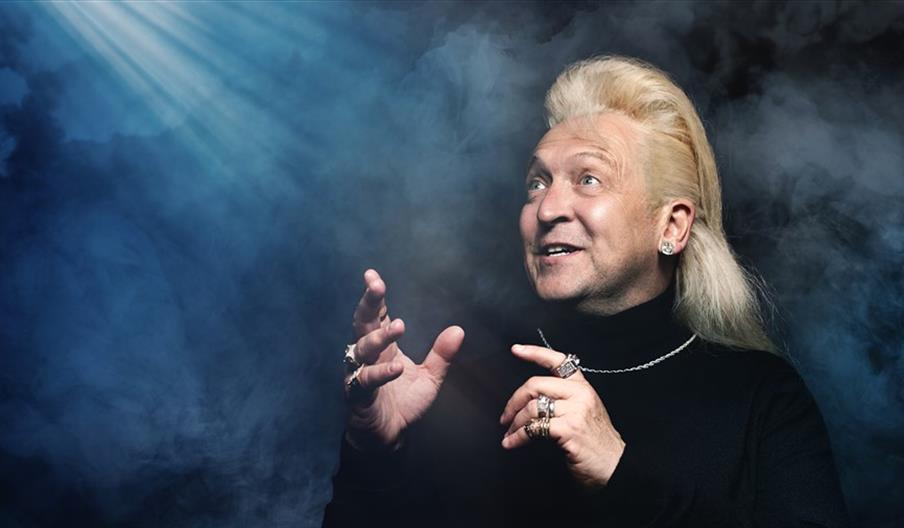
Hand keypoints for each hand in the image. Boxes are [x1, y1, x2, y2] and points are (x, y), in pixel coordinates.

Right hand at [344, 269, 464, 451]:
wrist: (389, 437)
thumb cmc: (404, 403)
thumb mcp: (430, 377)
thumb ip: (441, 355)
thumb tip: (459, 329)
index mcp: (383, 347)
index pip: (377, 316)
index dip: (375, 297)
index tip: (373, 276)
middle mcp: (368, 356)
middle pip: (363, 323)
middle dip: (369, 303)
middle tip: (376, 286)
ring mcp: (360, 373)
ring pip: (362, 348)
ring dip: (379, 336)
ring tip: (399, 326)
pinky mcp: (359, 395)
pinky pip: (366, 380)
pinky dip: (380, 373)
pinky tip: (396, 367)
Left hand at [499, 345, 624, 487]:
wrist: (615, 466)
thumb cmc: (596, 442)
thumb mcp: (585, 411)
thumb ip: (564, 399)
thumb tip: (529, 401)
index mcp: (582, 386)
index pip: (558, 360)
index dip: (534, 353)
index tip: (516, 350)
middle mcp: (580, 394)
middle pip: (535, 385)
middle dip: (514, 401)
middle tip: (505, 416)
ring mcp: (575, 411)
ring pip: (532, 408)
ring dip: (515, 423)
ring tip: (509, 434)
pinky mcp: (569, 429)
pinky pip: (534, 428)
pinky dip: (518, 437)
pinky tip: (512, 443)